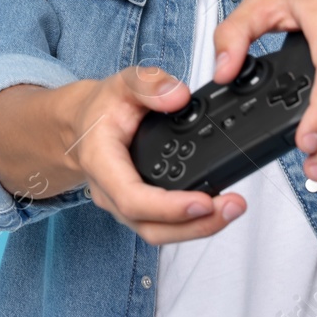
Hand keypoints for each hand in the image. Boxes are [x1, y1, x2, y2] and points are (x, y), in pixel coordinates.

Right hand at [55, 65, 247, 244]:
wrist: (84, 124)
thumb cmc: (101, 107)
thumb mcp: (122, 83)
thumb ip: (149, 85)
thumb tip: (180, 97)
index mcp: (101, 162)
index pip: (132, 198)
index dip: (168, 208)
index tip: (204, 202)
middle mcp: (109, 192)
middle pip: (150, 227)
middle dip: (195, 225)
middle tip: (232, 207)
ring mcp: (122, 206)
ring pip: (158, 233)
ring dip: (198, 228)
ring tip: (232, 209)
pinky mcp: (137, 210)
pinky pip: (162, 227)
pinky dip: (191, 223)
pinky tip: (215, 209)